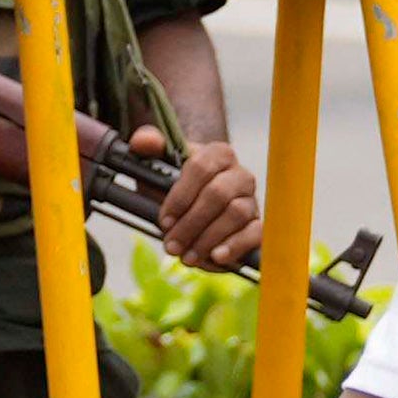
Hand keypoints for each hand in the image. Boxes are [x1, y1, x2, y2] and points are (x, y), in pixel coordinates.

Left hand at [154, 135, 261, 272]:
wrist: (196, 209)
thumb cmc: (178, 189)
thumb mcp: (159, 167)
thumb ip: (148, 146)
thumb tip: (141, 141)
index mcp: (217, 154)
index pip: (201, 167)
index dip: (180, 196)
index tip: (164, 220)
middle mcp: (238, 174)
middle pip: (218, 194)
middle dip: (190, 224)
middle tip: (171, 245)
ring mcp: (251, 200)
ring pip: (235, 214)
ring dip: (207, 239)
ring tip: (186, 257)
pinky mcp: (257, 224)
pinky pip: (255, 233)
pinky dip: (235, 246)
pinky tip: (216, 257)